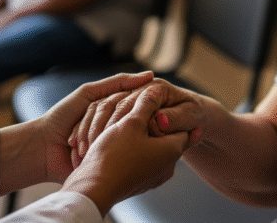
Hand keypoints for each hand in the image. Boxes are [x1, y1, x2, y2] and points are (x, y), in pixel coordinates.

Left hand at [38, 72, 155, 183]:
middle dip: (115, 125)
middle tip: (105, 129)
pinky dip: (102, 153)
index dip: (135, 104)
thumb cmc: (61, 117)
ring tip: (89, 143)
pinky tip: (96, 153)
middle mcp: (115, 126)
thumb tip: (149, 75)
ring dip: (103, 140)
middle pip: (130, 122)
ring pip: (122, 139)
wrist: (41, 147)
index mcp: (113, 109)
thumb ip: (117, 83)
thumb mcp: (88, 93)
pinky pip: (114, 157)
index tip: (134, 105)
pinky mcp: (107, 162)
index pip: (134, 103)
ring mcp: (112, 145)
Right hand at [61, 84, 193, 214]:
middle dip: (158, 126)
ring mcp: (153, 178)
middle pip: (167, 138)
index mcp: (171, 151)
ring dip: (144, 138)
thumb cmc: (114, 155)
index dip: (172, 114)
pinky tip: (121, 143)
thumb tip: (155, 89)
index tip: (166, 107)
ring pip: (152, 150)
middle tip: (149, 114)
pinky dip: (134, 151)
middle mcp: (167, 167)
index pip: (183, 129)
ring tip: (132, 126)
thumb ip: (147, 103)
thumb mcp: (132, 121)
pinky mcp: (138, 183)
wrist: (93, 189)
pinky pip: (141, 162)